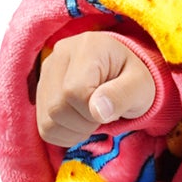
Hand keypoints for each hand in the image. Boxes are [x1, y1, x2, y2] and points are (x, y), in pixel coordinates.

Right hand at [34, 31, 156, 148]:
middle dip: (85, 123)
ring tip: (93, 117)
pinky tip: (80, 122)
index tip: (110, 110)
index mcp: (88, 48)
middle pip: (56, 107)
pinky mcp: (40, 89)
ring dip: (74, 130)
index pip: (73, 91)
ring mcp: (46, 72)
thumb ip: (122, 96)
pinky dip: (64, 134)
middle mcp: (60, 55)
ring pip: (47, 120)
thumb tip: (98, 112)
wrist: (123, 74)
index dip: (92, 112)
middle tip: (103, 115)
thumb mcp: (141, 86)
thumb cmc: (134, 79)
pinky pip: (44, 127)